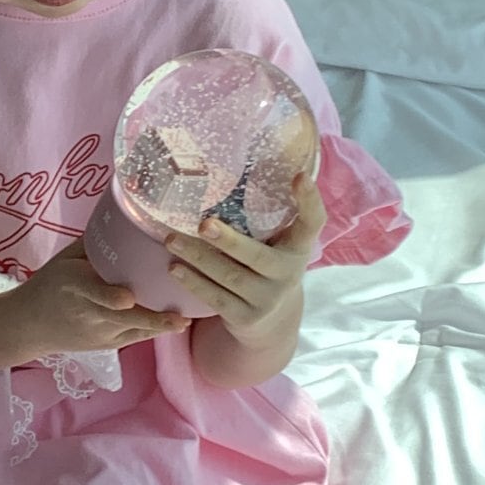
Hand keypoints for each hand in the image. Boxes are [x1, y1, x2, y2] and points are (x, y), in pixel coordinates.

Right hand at [16, 239, 189, 357]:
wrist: (29, 325)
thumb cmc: (49, 284)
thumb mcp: (64, 259)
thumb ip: (93, 243)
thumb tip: (128, 214)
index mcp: (71, 284)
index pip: (90, 292)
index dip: (108, 297)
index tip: (127, 299)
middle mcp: (85, 312)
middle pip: (118, 319)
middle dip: (149, 319)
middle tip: (178, 316)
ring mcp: (96, 332)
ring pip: (131, 331)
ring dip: (158, 326)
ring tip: (184, 320)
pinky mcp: (104, 345)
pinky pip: (133, 337)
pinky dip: (154, 329)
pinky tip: (177, 323)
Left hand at [163, 174, 326, 343]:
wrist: (272, 321)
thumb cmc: (267, 265)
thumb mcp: (276, 242)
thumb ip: (264, 216)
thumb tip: (231, 163)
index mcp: (298, 248)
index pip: (312, 222)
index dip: (309, 200)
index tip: (298, 176)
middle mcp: (287, 274)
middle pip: (256, 256)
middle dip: (228, 241)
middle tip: (203, 224)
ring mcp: (267, 299)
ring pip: (229, 277)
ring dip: (198, 258)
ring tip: (171, 240)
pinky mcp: (245, 318)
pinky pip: (215, 298)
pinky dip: (193, 283)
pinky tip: (174, 268)